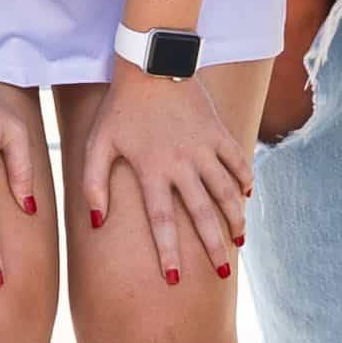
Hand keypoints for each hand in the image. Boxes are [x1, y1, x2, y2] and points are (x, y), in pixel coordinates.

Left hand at [83, 72, 253, 290]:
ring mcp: (204, 147)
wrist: (151, 63)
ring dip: (235, 218)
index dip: (168, 251)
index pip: (161, 221)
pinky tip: (247, 197)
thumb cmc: (120, 107)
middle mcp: (182, 163)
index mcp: (152, 169)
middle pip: (201, 213)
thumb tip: (96, 223)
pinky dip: (245, 180)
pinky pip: (238, 161)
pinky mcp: (218, 131)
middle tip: (222, 273)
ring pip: (226, 191)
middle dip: (212, 246)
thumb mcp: (98, 143)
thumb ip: (94, 184)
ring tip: (239, 242)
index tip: (174, 279)